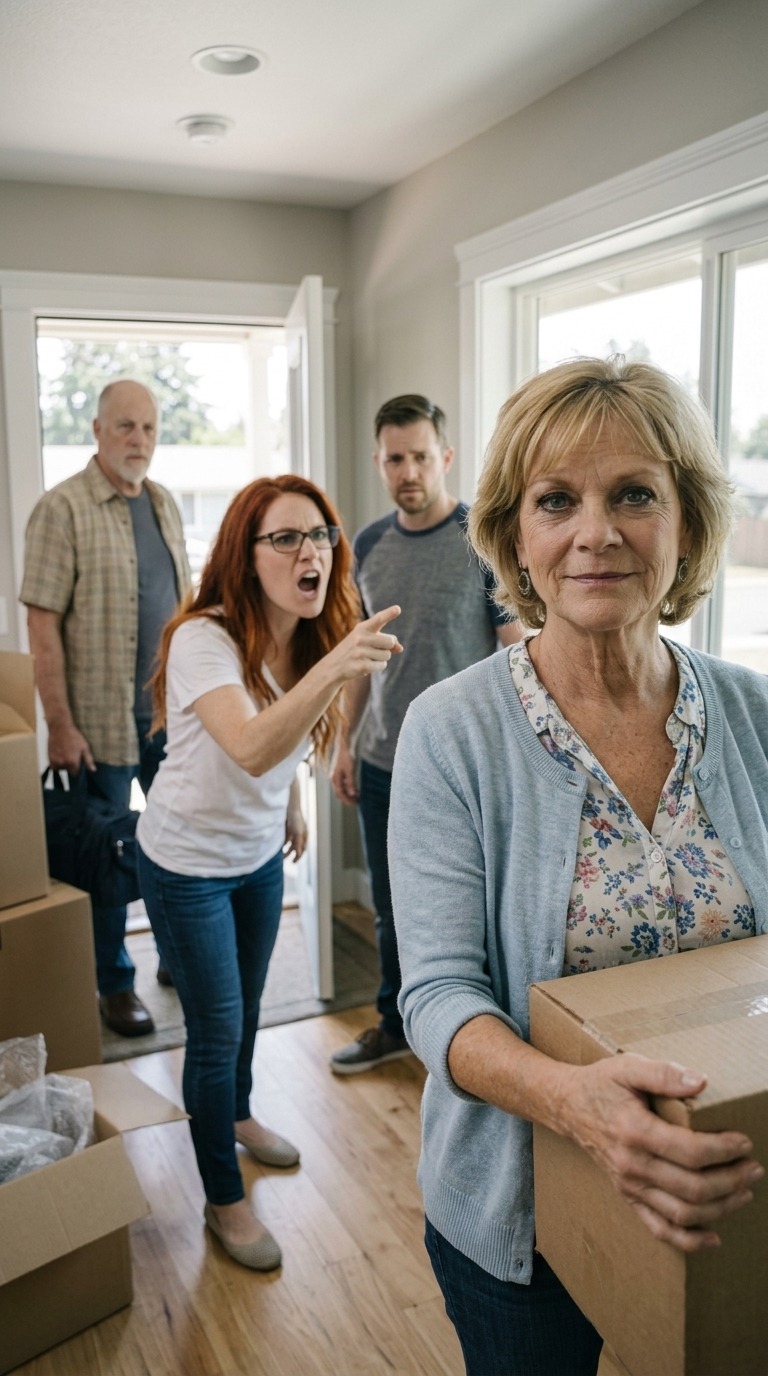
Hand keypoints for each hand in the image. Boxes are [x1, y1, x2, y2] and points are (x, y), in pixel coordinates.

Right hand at [46, 720, 94, 772]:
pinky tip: (60, 754)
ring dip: (63, 764)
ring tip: (65, 753)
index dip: (77, 769)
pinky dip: (56, 763)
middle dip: (70, 765)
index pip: (75, 774)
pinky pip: (53, 766)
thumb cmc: (74, 736)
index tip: (78, 763)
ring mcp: (55, 761)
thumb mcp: (84, 747)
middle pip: (67, 770)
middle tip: (71, 754)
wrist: (60, 727)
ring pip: (60, 768)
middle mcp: (63, 763)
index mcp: (72, 762)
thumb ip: (88, 760)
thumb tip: (93, 770)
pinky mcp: (49, 758)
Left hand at [283, 806, 307, 861]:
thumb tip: (299, 854)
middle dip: (292, 854)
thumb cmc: (296, 819)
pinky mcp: (287, 828)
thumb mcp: (298, 833)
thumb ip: (298, 844)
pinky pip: (285, 839)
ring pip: (290, 844)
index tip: (293, 862)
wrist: (289, 807)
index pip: (302, 849)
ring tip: (281, 856)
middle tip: (286, 860)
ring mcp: (293, 831)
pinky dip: (282, 844)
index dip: (298, 856)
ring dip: (287, 850)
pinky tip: (277, 847)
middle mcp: (300, 834)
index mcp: (304, 835)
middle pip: (296, 847)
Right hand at [325, 606, 403, 683]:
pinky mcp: (361, 665)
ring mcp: (360, 652)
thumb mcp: (366, 641)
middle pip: (390, 641)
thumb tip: (400, 648)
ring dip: (381, 659)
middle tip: (374, 650)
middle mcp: (360, 638)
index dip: (389, 614)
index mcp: (362, 628)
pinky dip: (377, 667)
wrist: (333, 666)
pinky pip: (382, 666)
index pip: (378, 619)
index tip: (398, 608)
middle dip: (387, 647)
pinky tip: (365, 666)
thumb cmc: (353, 650)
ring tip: (367, 658)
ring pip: (387, 655)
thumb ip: (384, 641)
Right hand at [331, 739, 358, 804]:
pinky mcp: (341, 772)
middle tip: (357, 802)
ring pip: (342, 788)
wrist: (345, 744)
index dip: (347, 800)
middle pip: (340, 792)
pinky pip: (344, 783)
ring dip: (349, 793)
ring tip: (358, 797)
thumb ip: (351, 783)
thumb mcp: (350, 770)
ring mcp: (337, 775)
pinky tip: (356, 789)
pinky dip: (349, 788)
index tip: (355, 803)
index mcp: (335, 778)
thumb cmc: (347, 756)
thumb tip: (352, 794)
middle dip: (347, 798)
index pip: (340, 793)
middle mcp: (334, 778)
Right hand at [559, 1054, 762, 1251]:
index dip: (723, 1150)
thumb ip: (664, 1073)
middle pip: (692, 1188)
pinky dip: (689, 1240)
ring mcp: (629, 1186)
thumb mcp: (628, 1067)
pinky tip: (713, 1236)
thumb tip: (700, 1081)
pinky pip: (659, 1229)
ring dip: (720, 1208)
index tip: (745, 1142)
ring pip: (682, 1213)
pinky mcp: (628, 1197)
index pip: (690, 1151)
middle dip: (731, 1181)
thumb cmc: (601, 1084)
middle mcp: (632, 1166)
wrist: (567, 1106)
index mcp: (634, 1132)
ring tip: (744, 1192)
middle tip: (754, 1168)